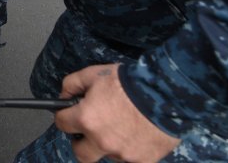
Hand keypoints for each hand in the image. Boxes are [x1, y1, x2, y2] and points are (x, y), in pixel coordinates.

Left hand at [54, 64, 180, 161]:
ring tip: (121, 127)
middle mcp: (101, 141)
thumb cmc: (129, 81)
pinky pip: (129, 160)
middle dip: (81, 142)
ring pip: (107, 155)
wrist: (166, 93)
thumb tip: (63, 96)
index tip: (70, 114)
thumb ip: (72, 84)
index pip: (61, 124)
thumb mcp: (94, 74)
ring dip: (108, 145)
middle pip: (80, 153)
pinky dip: (129, 150)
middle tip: (90, 131)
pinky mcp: (142, 161)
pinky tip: (136, 135)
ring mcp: (122, 154)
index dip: (64, 116)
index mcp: (86, 119)